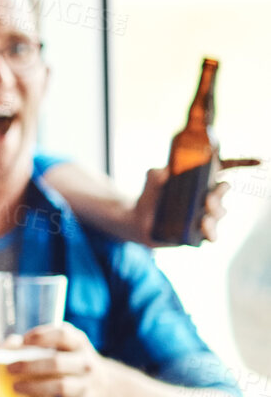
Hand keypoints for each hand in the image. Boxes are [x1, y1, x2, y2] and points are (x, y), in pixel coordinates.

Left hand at [3, 322, 116, 396]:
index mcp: (77, 343)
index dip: (41, 337)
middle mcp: (85, 363)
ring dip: (34, 387)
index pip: (63, 334)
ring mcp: (86, 385)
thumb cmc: (68, 364)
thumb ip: (24, 348)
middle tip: (9, 369)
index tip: (22, 341)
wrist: (106, 389)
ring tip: (15, 388)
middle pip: (57, 362)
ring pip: (61, 386)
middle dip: (29, 365)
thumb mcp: (56, 350)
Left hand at [133, 160, 259, 245]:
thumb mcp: (151, 183)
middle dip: (220, 193)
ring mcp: (205, 214)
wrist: (138, 222)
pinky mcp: (199, 232)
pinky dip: (212, 232)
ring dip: (215, 212)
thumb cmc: (150, 198)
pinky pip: (213, 234)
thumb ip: (156, 175)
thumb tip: (163, 172)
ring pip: (220, 212)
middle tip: (208, 196)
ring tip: (203, 216)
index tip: (260, 162)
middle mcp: (207, 196)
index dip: (243, 164)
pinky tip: (206, 230)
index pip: (225, 169)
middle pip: (223, 191)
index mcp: (200, 180)